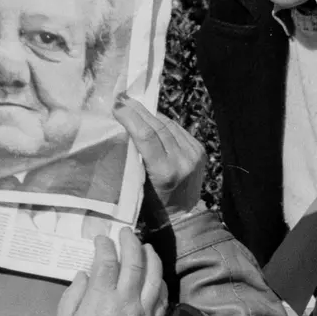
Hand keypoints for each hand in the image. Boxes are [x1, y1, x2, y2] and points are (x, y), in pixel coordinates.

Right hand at [54, 227, 167, 315]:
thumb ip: (73, 294)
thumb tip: (84, 274)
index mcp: (101, 298)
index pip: (107, 261)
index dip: (105, 245)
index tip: (101, 239)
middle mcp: (126, 300)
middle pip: (134, 262)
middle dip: (131, 242)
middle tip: (126, 233)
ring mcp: (143, 311)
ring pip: (154, 276)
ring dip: (151, 257)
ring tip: (146, 247)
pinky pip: (163, 296)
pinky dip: (161, 281)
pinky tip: (157, 275)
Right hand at [113, 94, 204, 216]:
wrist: (183, 216)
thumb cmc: (153, 206)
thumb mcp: (138, 186)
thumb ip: (134, 160)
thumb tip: (123, 130)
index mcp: (166, 172)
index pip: (147, 136)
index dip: (131, 118)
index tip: (116, 107)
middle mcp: (183, 160)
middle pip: (158, 126)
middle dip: (138, 110)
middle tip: (121, 99)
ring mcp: (194, 154)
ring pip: (168, 124)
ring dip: (150, 114)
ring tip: (133, 105)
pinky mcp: (199, 150)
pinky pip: (178, 129)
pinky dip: (163, 122)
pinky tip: (151, 118)